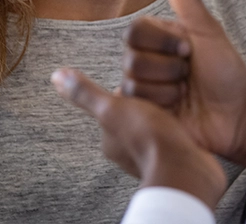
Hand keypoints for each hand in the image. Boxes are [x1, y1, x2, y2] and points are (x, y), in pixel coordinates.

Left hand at [51, 68, 226, 209]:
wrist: (184, 169)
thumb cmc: (147, 138)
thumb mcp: (111, 108)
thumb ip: (85, 93)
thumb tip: (57, 75)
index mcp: (110, 140)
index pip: (117, 105)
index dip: (131, 89)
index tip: (143, 81)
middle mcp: (128, 152)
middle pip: (138, 114)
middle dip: (151, 100)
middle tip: (165, 87)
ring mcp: (153, 156)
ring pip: (158, 125)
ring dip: (168, 112)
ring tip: (179, 99)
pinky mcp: (176, 158)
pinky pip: (176, 135)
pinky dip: (181, 125)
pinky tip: (188, 117)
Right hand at [122, 0, 245, 174]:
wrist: (237, 116)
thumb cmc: (225, 71)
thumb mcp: (207, 32)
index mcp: (157, 38)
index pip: (135, 31)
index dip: (163, 43)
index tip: (189, 50)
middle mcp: (145, 61)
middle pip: (132, 59)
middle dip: (169, 69)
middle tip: (189, 75)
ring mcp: (142, 89)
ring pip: (134, 84)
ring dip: (168, 90)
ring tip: (185, 93)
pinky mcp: (142, 115)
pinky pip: (136, 108)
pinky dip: (162, 108)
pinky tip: (176, 109)